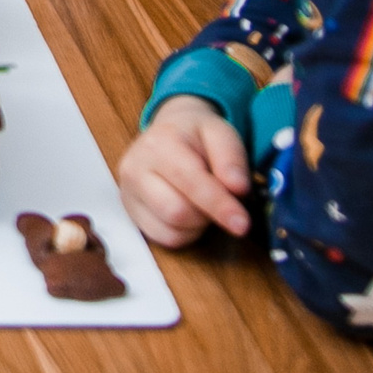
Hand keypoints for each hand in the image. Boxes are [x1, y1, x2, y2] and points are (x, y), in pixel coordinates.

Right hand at [119, 94, 251, 245]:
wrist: (167, 134)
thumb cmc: (196, 136)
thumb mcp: (221, 133)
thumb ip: (231, 157)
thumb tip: (238, 188)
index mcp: (159, 143)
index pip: (190, 182)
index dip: (219, 205)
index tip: (243, 224)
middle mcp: (135, 167)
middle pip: (178, 212)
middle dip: (208, 214)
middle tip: (220, 200)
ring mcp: (129, 192)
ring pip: (171, 230)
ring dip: (198, 225)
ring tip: (202, 203)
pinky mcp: (131, 212)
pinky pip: (165, 239)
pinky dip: (186, 233)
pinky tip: (189, 213)